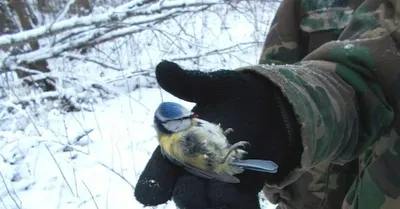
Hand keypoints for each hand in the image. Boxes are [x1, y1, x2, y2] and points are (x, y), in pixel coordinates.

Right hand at [134, 60, 301, 208]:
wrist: (268, 103)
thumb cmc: (233, 93)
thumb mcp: (212, 85)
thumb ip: (188, 82)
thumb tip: (162, 68)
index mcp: (179, 147)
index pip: (158, 171)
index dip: (151, 183)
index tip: (148, 195)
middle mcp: (195, 168)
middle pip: (183, 192)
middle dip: (186, 196)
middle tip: (191, 194)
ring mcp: (220, 180)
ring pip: (209, 203)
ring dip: (212, 206)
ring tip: (220, 201)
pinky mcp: (246, 186)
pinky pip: (240, 204)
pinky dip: (239, 207)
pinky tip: (246, 207)